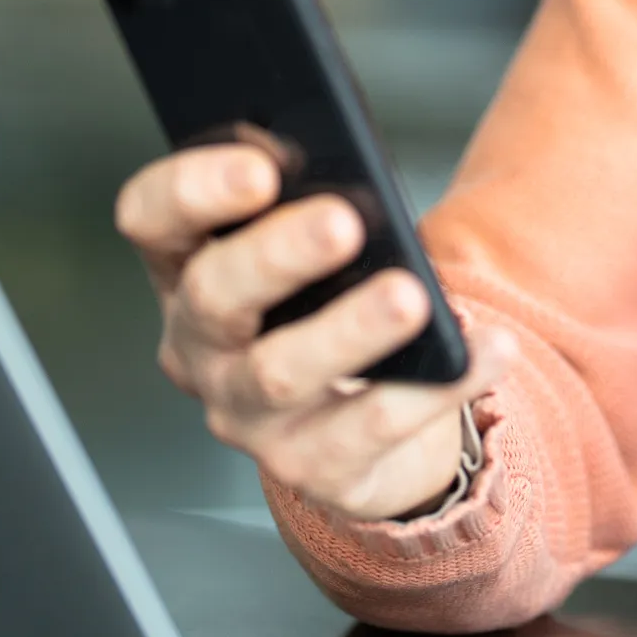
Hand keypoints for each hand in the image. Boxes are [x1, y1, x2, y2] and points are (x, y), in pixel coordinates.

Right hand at [113, 138, 510, 522]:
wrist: (372, 427)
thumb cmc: (333, 307)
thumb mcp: (316, 252)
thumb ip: (316, 205)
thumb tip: (358, 172)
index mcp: (188, 268)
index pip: (152, 219)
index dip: (191, 191)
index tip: (260, 167)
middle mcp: (202, 345)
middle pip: (213, 295)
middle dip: (276, 254)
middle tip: (342, 221)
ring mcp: (247, 415)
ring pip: (282, 373)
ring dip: (349, 329)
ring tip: (409, 297)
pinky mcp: (310, 469)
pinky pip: (370, 429)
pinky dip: (436, 386)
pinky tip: (484, 349)